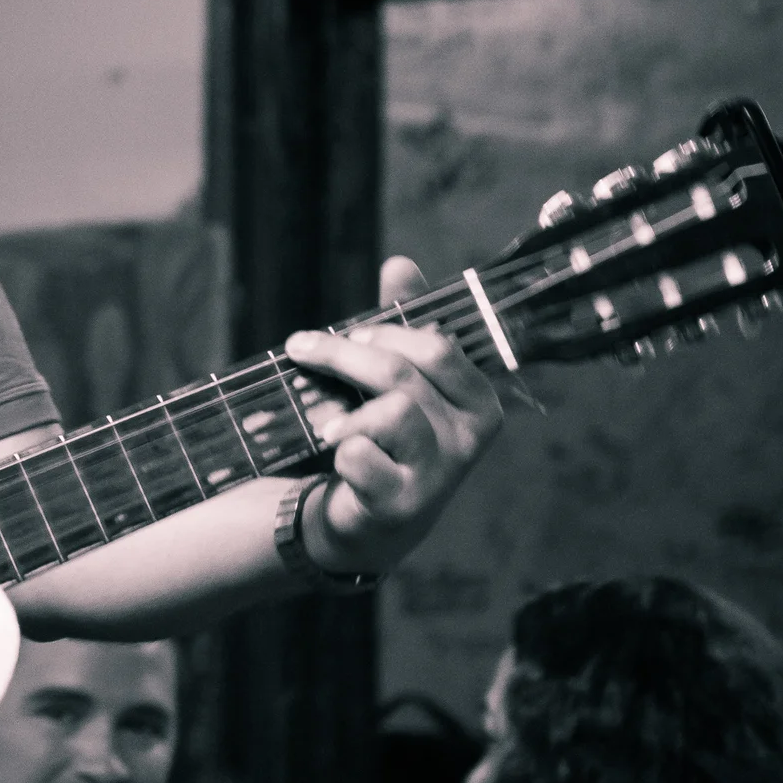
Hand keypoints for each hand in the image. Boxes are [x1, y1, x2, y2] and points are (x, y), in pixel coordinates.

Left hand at [282, 256, 504, 575]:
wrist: (371, 519)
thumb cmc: (388, 437)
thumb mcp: (400, 378)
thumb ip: (404, 322)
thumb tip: (401, 262)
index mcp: (478, 401)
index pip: (437, 346)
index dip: (384, 331)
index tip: (347, 331)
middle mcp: (469, 438)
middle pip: (401, 373)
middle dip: (342, 353)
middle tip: (304, 349)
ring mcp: (439, 475)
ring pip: (389, 412)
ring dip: (341, 408)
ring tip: (322, 420)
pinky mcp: (401, 505)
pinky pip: (362, 456)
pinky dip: (340, 448)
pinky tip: (337, 455)